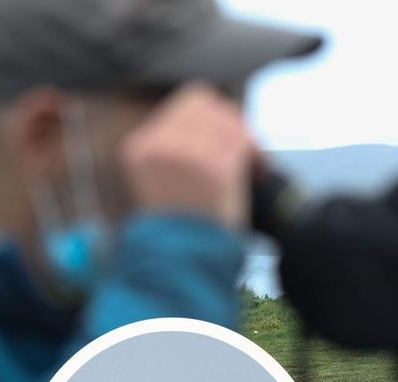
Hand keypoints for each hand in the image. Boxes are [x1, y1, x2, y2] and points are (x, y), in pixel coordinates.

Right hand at [121, 83, 255, 230]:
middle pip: (207, 103)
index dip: (211, 119)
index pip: (184, 104)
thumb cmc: (177, 229)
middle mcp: (158, 143)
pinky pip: (244, 142)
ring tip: (252, 167)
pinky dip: (257, 155)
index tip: (223, 141)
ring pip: (229, 120)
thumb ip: (174, 150)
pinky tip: (259, 173)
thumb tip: (213, 118)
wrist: (180, 262)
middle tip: (245, 150)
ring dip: (246, 140)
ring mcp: (186, 153)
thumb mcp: (158, 182)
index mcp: (138, 146)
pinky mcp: (214, 166)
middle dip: (231, 123)